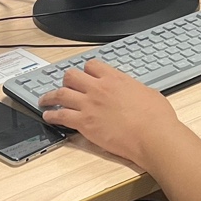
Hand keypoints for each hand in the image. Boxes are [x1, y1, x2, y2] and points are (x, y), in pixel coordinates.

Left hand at [38, 60, 183, 167]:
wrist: (152, 135)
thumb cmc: (156, 117)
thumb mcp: (148, 93)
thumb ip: (134, 90)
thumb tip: (134, 92)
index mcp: (115, 78)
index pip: (92, 65)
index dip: (86, 70)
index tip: (85, 75)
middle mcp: (98, 88)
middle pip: (72, 76)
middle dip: (67, 80)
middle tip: (65, 86)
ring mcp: (89, 105)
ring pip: (61, 93)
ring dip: (50, 96)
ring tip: (45, 100)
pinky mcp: (83, 123)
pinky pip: (60, 115)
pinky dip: (51, 116)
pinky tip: (48, 117)